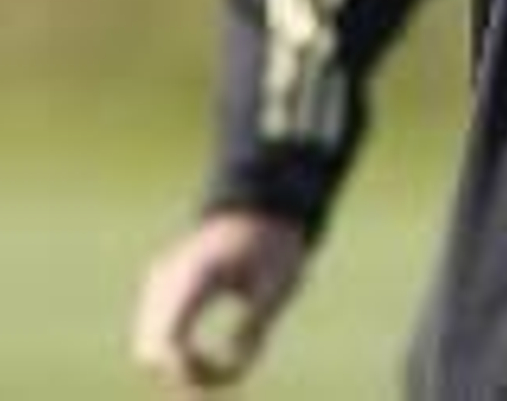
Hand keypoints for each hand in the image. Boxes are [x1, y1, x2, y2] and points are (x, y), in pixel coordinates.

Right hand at [131, 209, 308, 391]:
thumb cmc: (273, 243)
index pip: (168, 339)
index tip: (227, 378)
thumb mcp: (279, 283)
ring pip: (149, 346)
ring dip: (180, 366)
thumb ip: (256, 325)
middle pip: (150, 349)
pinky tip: (207, 357)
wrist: (262, 207)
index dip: (187, 371)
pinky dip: (177, 352)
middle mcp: (168, 279)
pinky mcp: (162, 289)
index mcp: (197, 275)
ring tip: (226, 368)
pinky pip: (156, 333)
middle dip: (185, 374)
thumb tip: (234, 369)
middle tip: (230, 377)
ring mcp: (159, 283)